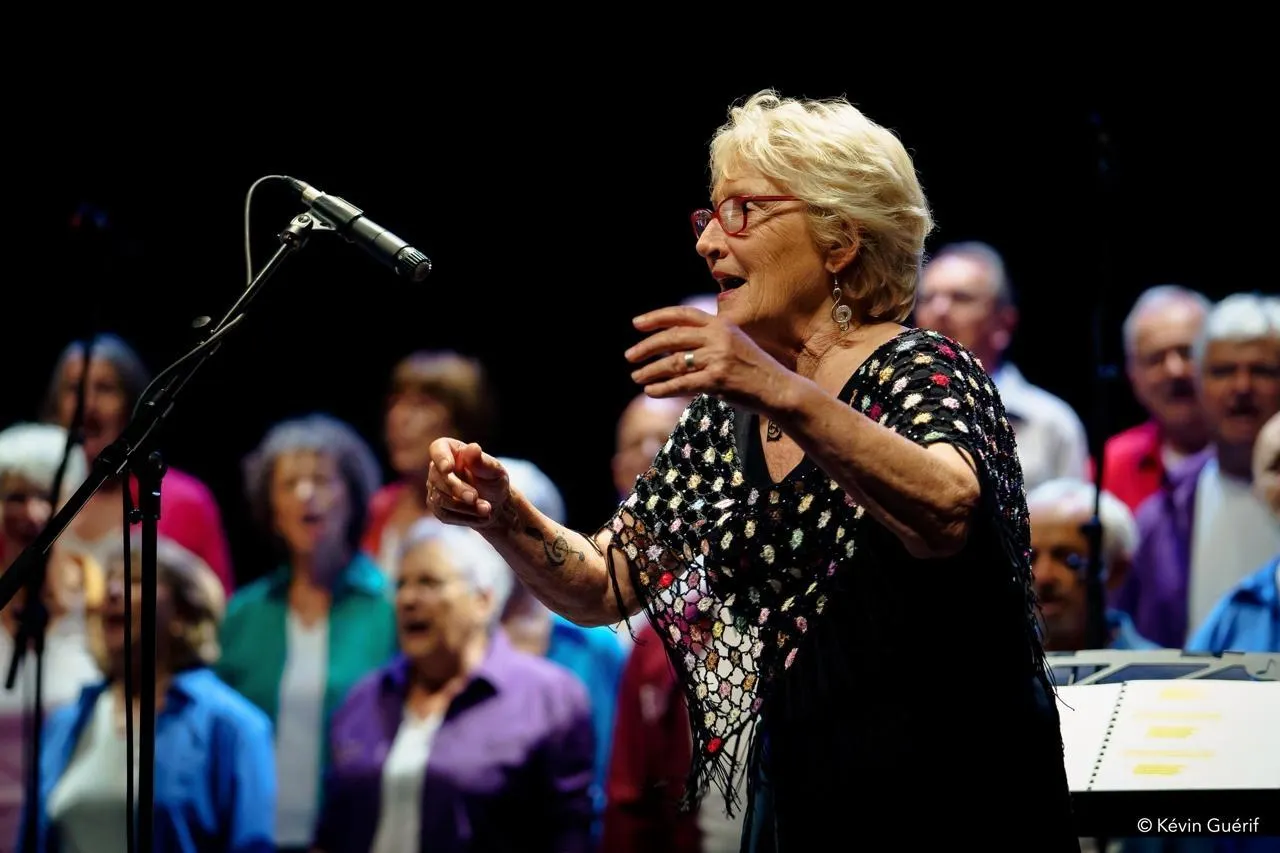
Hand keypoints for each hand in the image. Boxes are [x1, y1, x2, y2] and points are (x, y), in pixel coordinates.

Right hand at [425, 438, 511, 529]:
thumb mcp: (494, 471)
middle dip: (458, 490)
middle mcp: (438, 468)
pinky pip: (444, 514)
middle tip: (475, 497)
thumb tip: (473, 448)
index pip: (438, 449)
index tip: (448, 469)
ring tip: (487, 509)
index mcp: (451, 450)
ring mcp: (434, 488)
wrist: (495, 504)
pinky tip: (481, 516)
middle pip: (438, 479)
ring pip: (440, 499)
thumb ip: (482, 462)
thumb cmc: (493, 481)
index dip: (441, 458)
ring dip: (465, 507)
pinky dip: (464, 517)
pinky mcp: (436, 507)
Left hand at [625, 305, 792, 411]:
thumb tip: (671, 347)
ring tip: (637, 377)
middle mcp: (718, 337)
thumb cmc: (753, 369)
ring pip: (673, 362)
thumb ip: (707, 340)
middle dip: (647, 347)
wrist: (778, 388)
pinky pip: (681, 383)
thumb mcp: (733, 344)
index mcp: (721, 324)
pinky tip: (651, 392)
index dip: (657, 318)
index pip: (683, 314)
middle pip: (672, 337)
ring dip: (650, 370)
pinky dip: (663, 388)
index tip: (637, 325)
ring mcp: (718, 357)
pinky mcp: (718, 379)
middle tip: (630, 356)